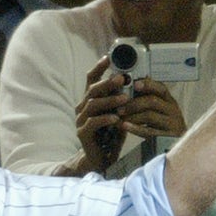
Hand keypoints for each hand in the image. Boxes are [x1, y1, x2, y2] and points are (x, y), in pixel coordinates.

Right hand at [73, 55, 130, 171]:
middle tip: (122, 78)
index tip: (108, 57)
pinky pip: (93, 122)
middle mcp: (82, 107)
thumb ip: (120, 99)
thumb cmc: (110, 135)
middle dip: (107, 82)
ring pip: (93, 104)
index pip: (91, 79)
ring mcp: (80, 120)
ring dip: (110, 100)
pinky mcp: (82, 133)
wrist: (101, 159)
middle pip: (92, 89)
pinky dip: (106, 119)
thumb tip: (134, 81)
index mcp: (90, 100)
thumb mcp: (117, 113)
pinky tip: (117, 119)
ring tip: (125, 98)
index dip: (98, 67)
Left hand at [117, 77, 187, 138]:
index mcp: (169, 100)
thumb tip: (133, 82)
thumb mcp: (160, 110)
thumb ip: (148, 98)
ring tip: (119, 117)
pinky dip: (135, 128)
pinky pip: (149, 132)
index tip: (135, 84)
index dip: (147, 84)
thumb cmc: (164, 125)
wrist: (182, 146)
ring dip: (132, 115)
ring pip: (150, 116)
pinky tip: (124, 126)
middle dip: (133, 103)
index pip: (160, 88)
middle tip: (119, 107)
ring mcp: (171, 124)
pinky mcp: (167, 137)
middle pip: (153, 101)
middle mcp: (172, 110)